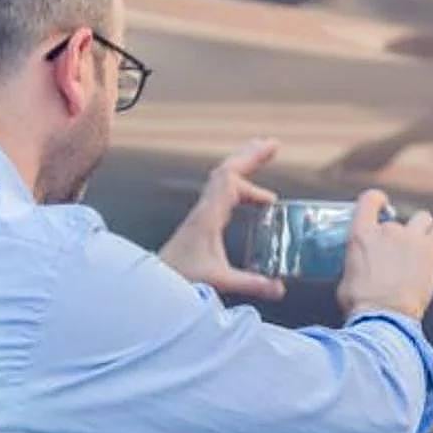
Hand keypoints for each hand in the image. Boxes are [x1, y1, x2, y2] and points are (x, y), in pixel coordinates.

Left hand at [159, 138, 285, 301]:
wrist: (153, 284)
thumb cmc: (180, 278)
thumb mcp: (219, 281)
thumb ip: (251, 284)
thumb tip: (279, 288)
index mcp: (209, 216)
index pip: (230, 178)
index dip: (251, 160)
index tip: (272, 150)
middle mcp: (204, 210)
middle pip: (226, 171)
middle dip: (249, 155)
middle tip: (272, 144)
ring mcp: (201, 214)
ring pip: (222, 181)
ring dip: (243, 169)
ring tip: (263, 161)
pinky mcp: (201, 223)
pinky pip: (221, 194)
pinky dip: (238, 188)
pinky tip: (251, 199)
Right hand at [336, 190, 432, 321]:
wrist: (384, 317)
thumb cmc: (362, 304)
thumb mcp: (346, 278)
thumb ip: (357, 262)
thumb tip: (362, 266)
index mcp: (362, 235)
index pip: (369, 200)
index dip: (376, 202)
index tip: (380, 206)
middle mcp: (387, 229)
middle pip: (397, 220)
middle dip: (397, 235)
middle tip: (396, 258)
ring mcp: (411, 238)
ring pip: (422, 220)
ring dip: (420, 230)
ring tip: (420, 246)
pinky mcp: (431, 249)